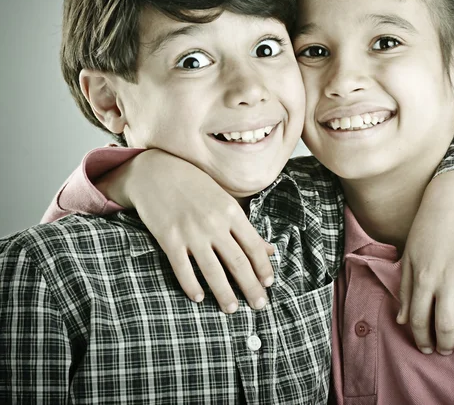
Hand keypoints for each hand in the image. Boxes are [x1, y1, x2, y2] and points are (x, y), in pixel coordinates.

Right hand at [96, 149, 273, 312]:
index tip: (269, 283)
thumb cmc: (195, 185)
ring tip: (232, 309)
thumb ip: (246, 227)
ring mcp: (191, 232)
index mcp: (231, 212)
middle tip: (260, 305)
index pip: (254, 246)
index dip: (263, 268)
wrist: (156, 171)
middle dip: (251, 287)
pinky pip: (183, 269)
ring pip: (212, 271)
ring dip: (224, 293)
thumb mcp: (225, 200)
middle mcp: (214, 223)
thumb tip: (269, 249)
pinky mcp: (168, 238)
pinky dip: (191, 286)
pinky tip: (199, 298)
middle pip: (238, 262)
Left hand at [396, 171, 453, 354]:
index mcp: (423, 276)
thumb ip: (406, 289)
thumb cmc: (427, 227)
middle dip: (444, 344)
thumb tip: (403, 320)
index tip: (424, 347)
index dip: (421, 338)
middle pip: (446, 325)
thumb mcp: (410, 255)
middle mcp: (446, 278)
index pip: (419, 319)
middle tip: (444, 351)